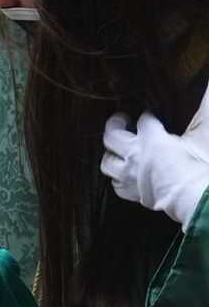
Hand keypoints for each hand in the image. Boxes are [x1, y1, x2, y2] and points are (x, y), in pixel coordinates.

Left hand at [102, 86, 208, 229]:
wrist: (195, 199)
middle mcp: (135, 157)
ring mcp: (130, 177)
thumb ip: (206, 106)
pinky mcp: (132, 195)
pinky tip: (124, 174)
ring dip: (111, 154)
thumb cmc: (200, 166)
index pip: (144, 119)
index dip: (148, 114)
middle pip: (111, 137)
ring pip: (107, 163)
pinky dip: (118, 178)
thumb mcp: (205, 134)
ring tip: (117, 149)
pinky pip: (116, 185)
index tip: (151, 113)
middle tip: (121, 120)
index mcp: (152, 140)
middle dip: (114, 125)